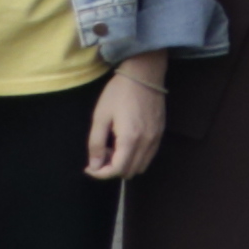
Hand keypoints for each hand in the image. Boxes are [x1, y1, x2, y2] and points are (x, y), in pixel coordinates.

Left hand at [83, 58, 168, 182]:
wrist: (144, 74)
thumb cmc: (118, 93)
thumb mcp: (100, 117)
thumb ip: (96, 144)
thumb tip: (94, 165)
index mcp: (130, 139)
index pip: (116, 170)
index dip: (100, 174)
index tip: (88, 167)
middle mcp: (147, 142)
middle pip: (130, 171)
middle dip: (111, 169)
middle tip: (100, 154)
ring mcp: (156, 138)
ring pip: (141, 166)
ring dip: (125, 164)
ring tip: (112, 149)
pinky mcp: (160, 132)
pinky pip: (149, 155)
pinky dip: (135, 157)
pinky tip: (125, 143)